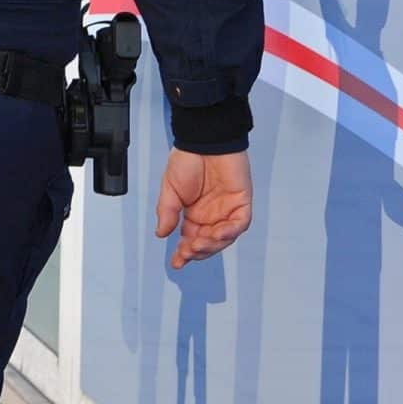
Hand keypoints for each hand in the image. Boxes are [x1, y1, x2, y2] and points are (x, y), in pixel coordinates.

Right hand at [155, 149, 252, 268]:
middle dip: (197, 251)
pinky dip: (230, 231)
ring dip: (212, 244)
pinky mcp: (242, 202)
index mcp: (194, 213)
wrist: (203, 141)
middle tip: (186, 253)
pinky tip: (218, 234)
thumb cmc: (187, 159)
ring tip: (198, 245)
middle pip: (208, 243)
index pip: (190, 239)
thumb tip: (161, 233)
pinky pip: (239, 223)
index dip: (184, 253)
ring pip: (224, 237)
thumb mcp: (170, 188)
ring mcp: (227, 210)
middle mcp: (212, 215)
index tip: (176, 263)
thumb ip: (168, 212)